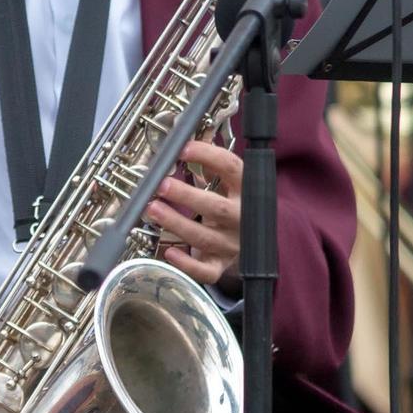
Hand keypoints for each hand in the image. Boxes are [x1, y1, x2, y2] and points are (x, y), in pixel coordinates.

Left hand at [146, 140, 242, 292]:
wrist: (259, 239)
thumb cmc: (234, 204)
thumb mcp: (230, 182)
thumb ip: (210, 164)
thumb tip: (182, 140)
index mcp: (247, 190)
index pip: (232, 169)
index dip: (208, 156)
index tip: (183, 149)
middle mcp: (242, 218)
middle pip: (216, 208)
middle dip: (187, 196)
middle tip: (161, 185)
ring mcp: (232, 243)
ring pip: (204, 237)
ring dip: (176, 224)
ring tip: (152, 209)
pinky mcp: (221, 264)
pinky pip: (206, 271)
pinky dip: (187, 264)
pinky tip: (169, 252)